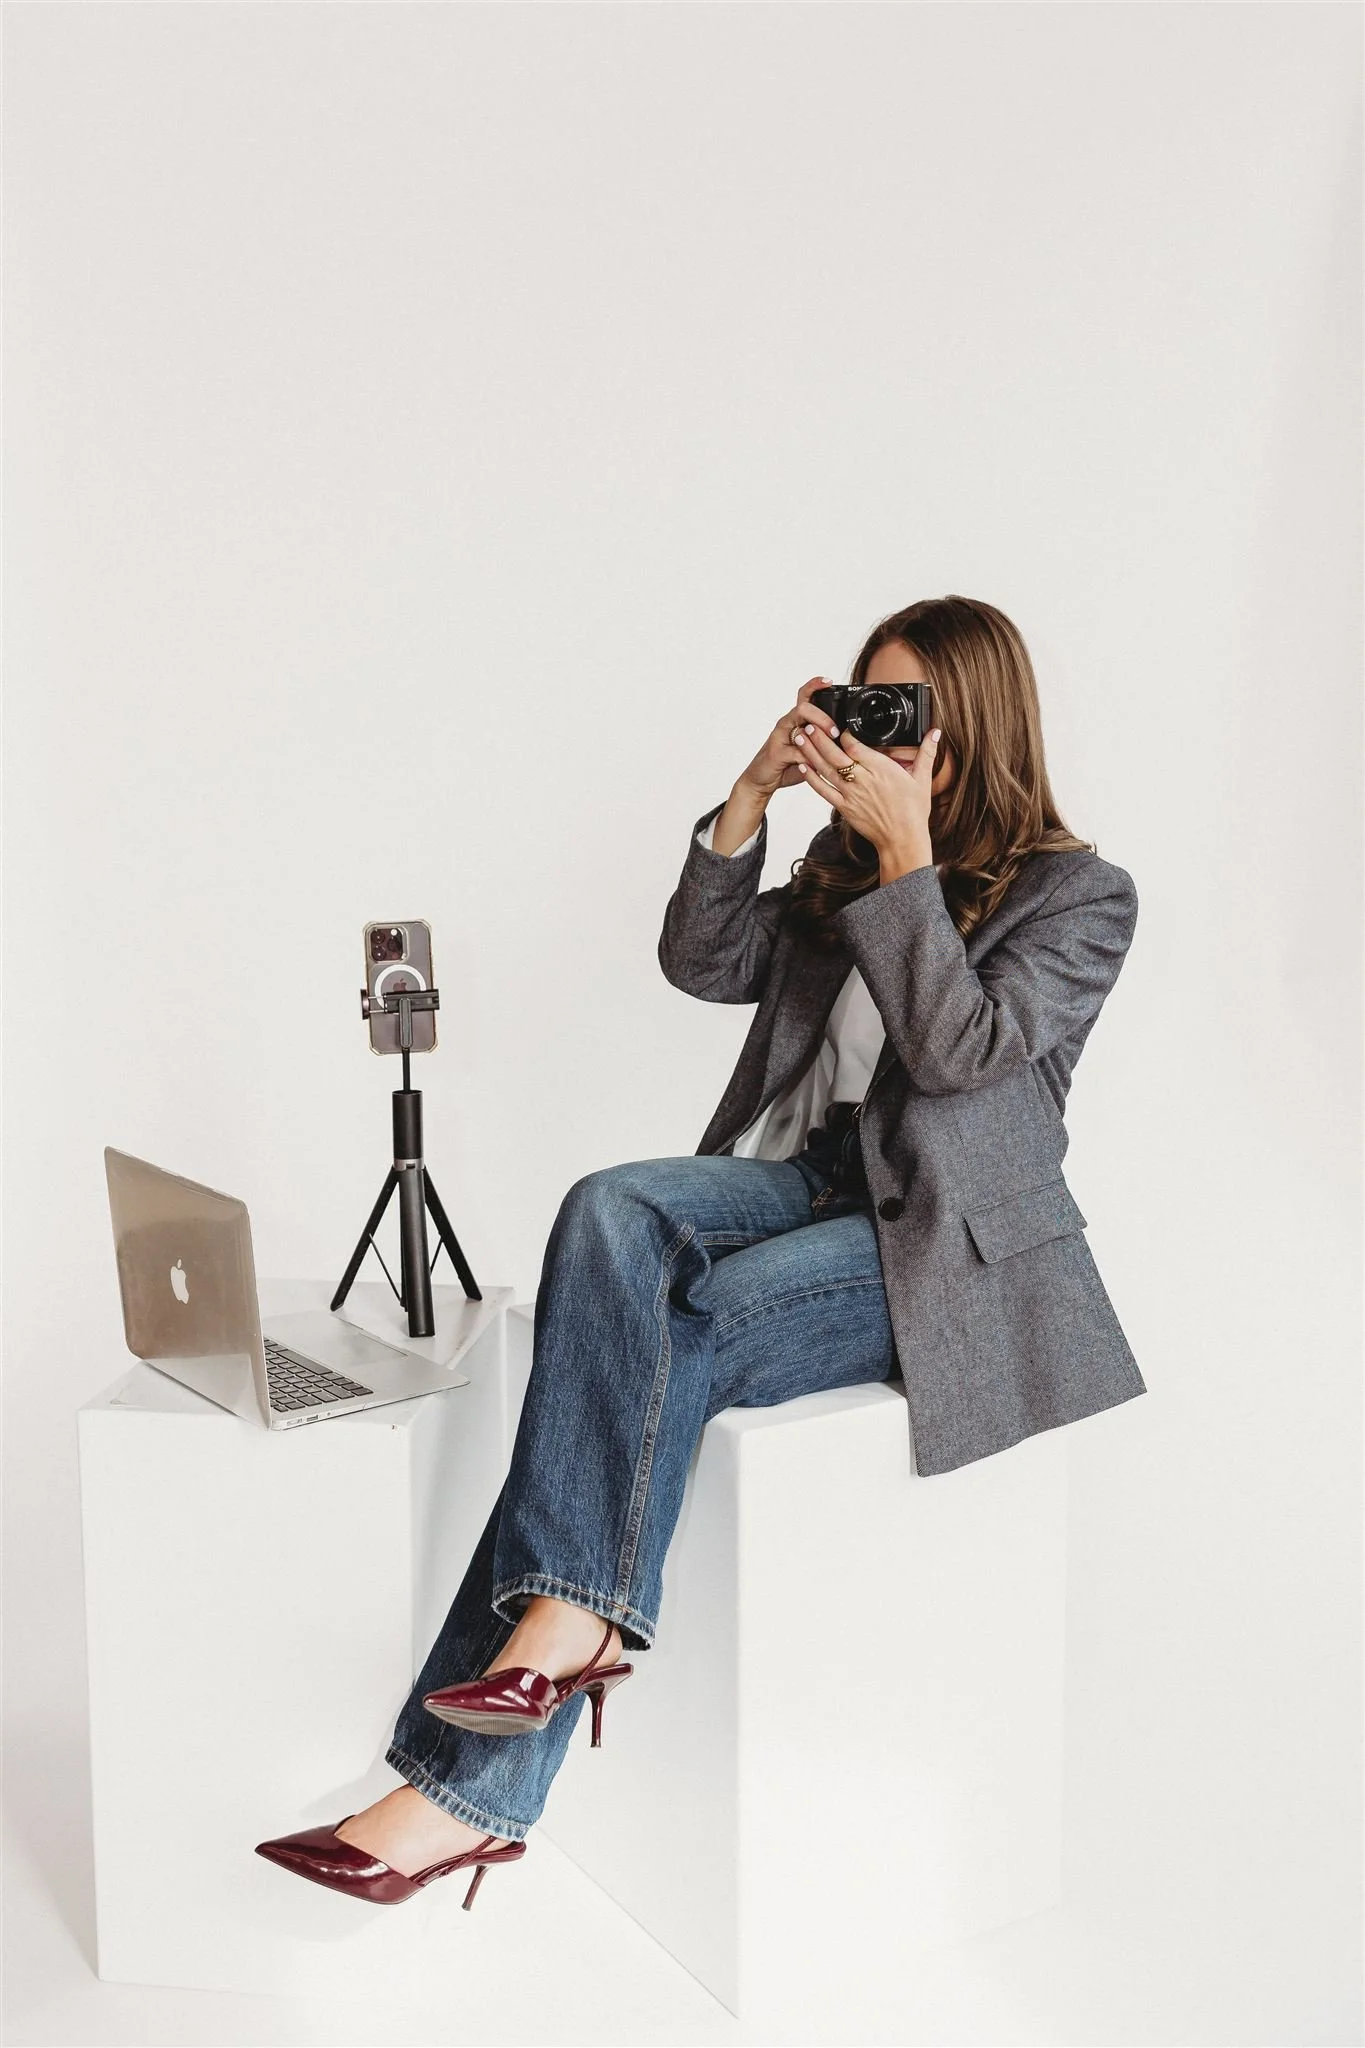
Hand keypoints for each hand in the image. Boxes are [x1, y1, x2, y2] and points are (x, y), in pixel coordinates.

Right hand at [735, 677, 842, 800]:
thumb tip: (851, 741)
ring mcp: (780, 736)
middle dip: (823, 717)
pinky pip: (794, 751)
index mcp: (796, 719)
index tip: (829, 680)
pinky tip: (817, 764)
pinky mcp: (776, 752)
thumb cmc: (789, 763)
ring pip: (797, 724)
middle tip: (835, 732)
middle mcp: (787, 723)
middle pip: (803, 707)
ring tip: (830, 741)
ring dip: (816, 732)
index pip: (804, 695)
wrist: (762, 778)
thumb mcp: (810, 750)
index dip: (815, 684)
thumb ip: (825, 743)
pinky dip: (808, 757)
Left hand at [794, 720, 941, 870]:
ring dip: (810, 752)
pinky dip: (811, 777)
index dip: (843, 733)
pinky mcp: (844, 807)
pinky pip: (824, 790)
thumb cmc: (914, 811)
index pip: (855, 746)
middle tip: (808, 721)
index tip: (838, 724)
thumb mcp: (923, 780)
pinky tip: (802, 765)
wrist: (903, 840)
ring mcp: (851, 794)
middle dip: (820, 737)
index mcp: (881, 769)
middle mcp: (863, 780)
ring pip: (826, 769)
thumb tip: (935, 732)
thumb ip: (927, 753)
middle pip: (835, 754)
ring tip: (799, 736)